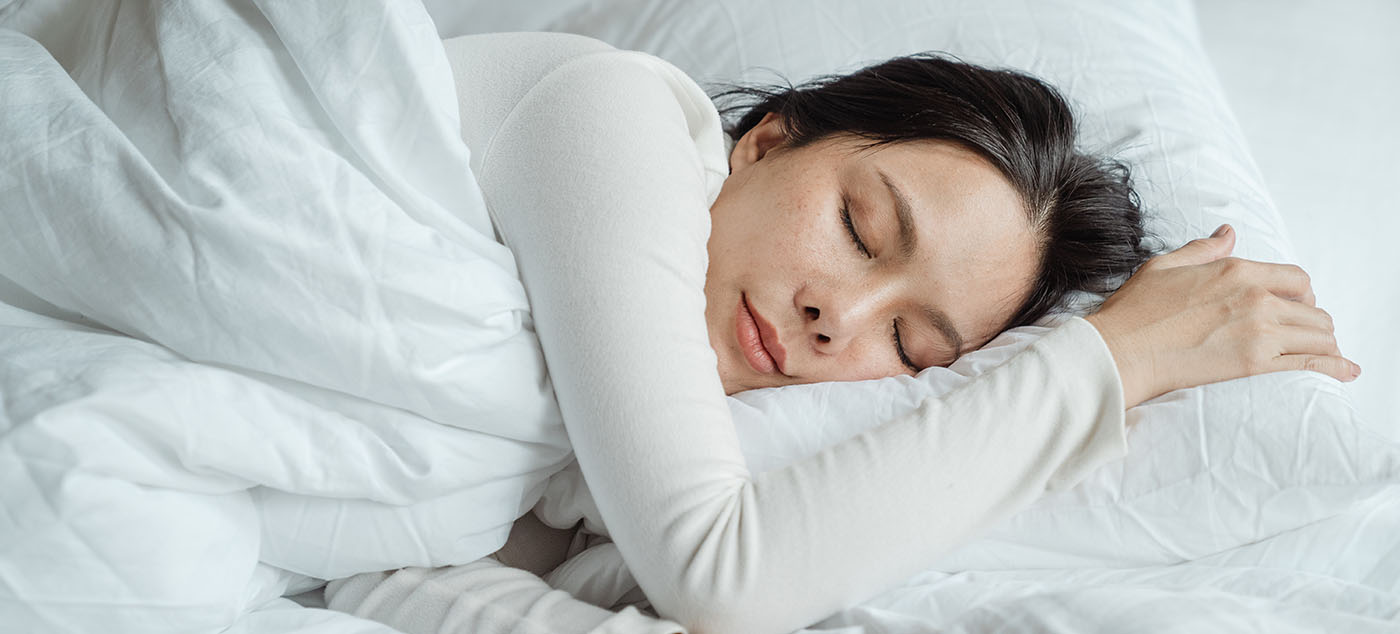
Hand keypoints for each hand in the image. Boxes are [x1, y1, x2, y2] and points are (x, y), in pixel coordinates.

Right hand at [1084, 224, 1358, 408]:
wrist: (1120, 351)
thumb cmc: (1134, 312)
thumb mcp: (1165, 266)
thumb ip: (1203, 250)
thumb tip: (1228, 234)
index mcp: (1236, 270)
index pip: (1296, 278)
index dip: (1302, 293)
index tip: (1295, 305)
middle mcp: (1256, 297)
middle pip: (1313, 308)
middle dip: (1313, 321)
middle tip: (1303, 334)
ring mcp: (1259, 331)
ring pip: (1318, 335)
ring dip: (1323, 344)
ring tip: (1324, 354)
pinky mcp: (1254, 363)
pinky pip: (1309, 362)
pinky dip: (1334, 367)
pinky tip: (1347, 371)